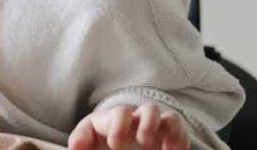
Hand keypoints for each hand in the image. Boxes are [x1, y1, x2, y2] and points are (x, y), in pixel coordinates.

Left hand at [68, 104, 189, 149]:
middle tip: (143, 142)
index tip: (116, 145)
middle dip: (148, 123)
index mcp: (116, 119)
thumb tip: (74, 148)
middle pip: (150, 109)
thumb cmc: (98, 141)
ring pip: (170, 118)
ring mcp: (155, 128)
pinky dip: (181, 140)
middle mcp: (138, 120)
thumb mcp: (88, 139)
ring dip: (170, 130)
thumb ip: (81, 141)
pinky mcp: (167, 138)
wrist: (113, 141)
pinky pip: (180, 132)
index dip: (119, 127)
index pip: (120, 114)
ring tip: (167, 149)